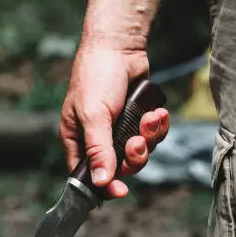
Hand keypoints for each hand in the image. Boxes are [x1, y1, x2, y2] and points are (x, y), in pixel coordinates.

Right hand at [59, 45, 168, 198]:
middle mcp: (97, 137)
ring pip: (139, 153)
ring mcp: (118, 129)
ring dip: (149, 137)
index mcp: (77, 138)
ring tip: (150, 118)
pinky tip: (158, 112)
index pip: (86, 174)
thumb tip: (101, 182)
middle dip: (133, 155)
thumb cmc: (97, 77)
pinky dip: (157, 126)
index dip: (103, 185)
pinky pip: (152, 137)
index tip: (120, 191)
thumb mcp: (94, 115)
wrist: (120, 46)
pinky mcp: (137, 119)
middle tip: (137, 140)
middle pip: (118, 167)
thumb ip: (98, 149)